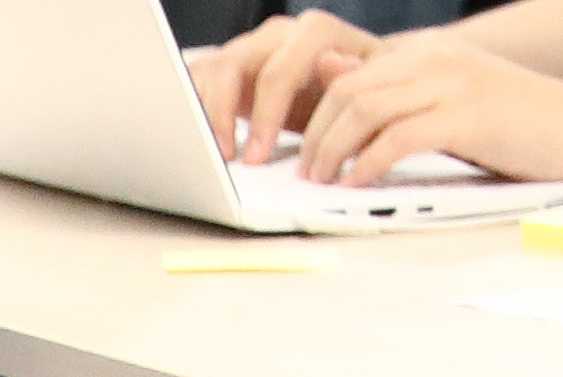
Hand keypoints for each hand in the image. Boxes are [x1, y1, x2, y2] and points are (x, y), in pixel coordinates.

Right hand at [186, 11, 381, 163]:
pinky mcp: (228, 66)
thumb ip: (349, 77)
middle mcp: (277, 34)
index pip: (278, 71)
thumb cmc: (356, 89)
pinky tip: (206, 140)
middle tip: (226, 157)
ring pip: (209, 72)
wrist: (345, 85)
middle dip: (223, 116)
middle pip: (232, 65)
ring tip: (215, 153)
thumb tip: (331, 65)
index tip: (258, 154)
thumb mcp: (366, 88)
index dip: (264, 115)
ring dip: (205, 116)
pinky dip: (196, 111)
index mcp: (313, 33)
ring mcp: (249, 47)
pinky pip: (199, 81)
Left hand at [281, 31, 562, 185]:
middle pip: (346, 90)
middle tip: (304, 173)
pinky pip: (398, 137)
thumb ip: (395, 94)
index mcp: (428, 51)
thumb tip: (331, 81)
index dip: (313, 114)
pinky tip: (358, 185)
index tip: (300, 152)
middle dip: (314, 135)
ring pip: (364, 109)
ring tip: (323, 182)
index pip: (348, 75)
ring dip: (332, 150)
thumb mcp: (447, 101)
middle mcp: (436, 58)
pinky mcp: (467, 116)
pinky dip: (368, 164)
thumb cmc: (516, 124)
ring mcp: (452, 83)